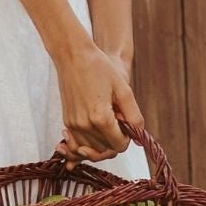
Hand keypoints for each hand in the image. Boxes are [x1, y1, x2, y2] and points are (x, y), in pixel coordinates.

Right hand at [54, 41, 143, 166]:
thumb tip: (138, 138)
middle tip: (117, 120)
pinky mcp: (67, 122)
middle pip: (105, 149)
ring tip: (107, 122)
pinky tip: (94, 131)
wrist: (73, 56)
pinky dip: (87, 143)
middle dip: (115, 140)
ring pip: (92, 149)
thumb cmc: (99, 68)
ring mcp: (73, 125)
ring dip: (102, 142)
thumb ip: (134, 116)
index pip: (119, 146)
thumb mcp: (123, 90)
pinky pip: (79, 143)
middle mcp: (84, 125)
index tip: (127, 125)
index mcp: (101, 118)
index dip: (127, 139)